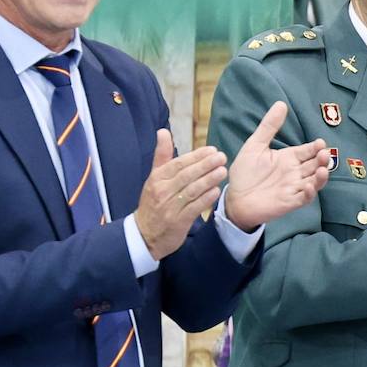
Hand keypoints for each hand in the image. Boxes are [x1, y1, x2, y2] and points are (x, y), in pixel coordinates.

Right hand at [136, 130, 227, 259]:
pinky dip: (205, 199)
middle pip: (186, 175)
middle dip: (205, 165)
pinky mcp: (177, 222)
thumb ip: (162, 155)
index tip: (212, 150)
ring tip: (223, 171)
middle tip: (222, 157)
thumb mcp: (154, 178)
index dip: (196, 156)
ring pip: (191, 190)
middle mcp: (162, 191)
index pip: (178, 164)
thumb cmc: (153, 202)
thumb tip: (163, 132)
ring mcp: (170, 207)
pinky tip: (216, 191)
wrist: (144, 234)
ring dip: (209, 180)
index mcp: (157, 178)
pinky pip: (194, 208)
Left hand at [224, 101, 329, 231]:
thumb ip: (269, 126)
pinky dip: (309, 193)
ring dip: (321, 176)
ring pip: (314, 182)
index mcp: (289, 158)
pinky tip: (308, 186)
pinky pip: (304, 198)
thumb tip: (281, 103)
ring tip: (323, 169)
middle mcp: (294, 173)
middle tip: (324, 153)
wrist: (234, 197)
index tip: (320, 142)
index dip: (316, 147)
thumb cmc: (245, 172)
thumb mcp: (255, 145)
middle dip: (322, 160)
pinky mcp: (289, 202)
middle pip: (315, 165)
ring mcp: (294, 188)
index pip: (308, 151)